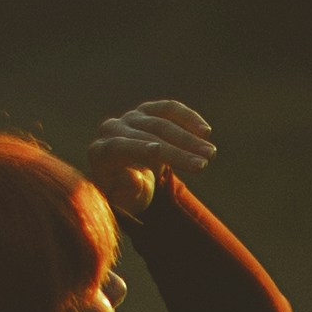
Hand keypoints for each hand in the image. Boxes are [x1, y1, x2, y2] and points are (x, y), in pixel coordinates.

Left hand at [83, 95, 214, 201]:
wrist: (127, 176)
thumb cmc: (125, 193)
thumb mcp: (125, 202)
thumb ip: (127, 193)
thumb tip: (133, 177)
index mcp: (100, 152)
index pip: (122, 147)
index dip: (140, 148)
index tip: (161, 152)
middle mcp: (112, 129)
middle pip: (147, 136)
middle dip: (177, 150)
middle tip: (203, 164)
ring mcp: (130, 117)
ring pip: (162, 122)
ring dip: (188, 137)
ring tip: (210, 153)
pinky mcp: (148, 110)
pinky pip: (169, 109)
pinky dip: (188, 118)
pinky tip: (205, 132)